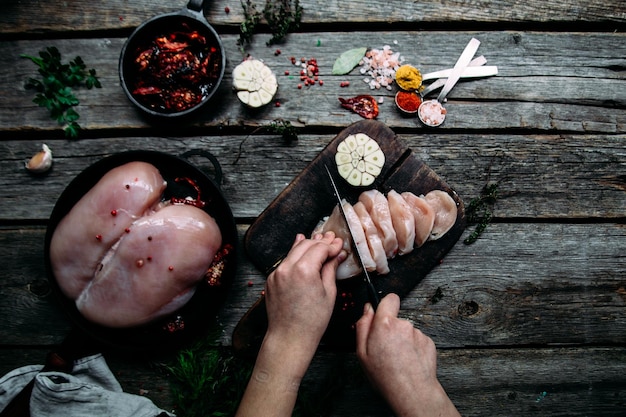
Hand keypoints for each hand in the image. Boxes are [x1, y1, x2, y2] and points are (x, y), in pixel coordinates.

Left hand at [235, 232, 344, 416]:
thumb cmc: (311, 321)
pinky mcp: (271, 279)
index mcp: (303, 270)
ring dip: (307, 244)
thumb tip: (337, 255)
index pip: (320, 248)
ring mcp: (276, 273)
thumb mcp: (328, 293)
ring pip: (293, 250)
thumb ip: (331, 269)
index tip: (340, 243)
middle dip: (320, 241)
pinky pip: (286, 261)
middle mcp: (287, 268)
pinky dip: (296, 254)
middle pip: (306, 244)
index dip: (332, 245)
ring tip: (320, 240)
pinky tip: (302, 248)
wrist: (289, 337)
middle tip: (332, 238)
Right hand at [356, 294, 459, 416]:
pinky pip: (417, 340)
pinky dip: (413, 348)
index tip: (383, 314)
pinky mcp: (429, 342)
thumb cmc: (385, 375)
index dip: (385, 305)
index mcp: (385, 324)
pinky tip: (409, 361)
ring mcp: (418, 333)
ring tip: (398, 358)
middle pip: (397, 319)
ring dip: (403, 340)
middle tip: (386, 348)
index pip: (390, 298)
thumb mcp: (362, 352)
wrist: (412, 391)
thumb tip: (367, 309)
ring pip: (407, 331)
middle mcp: (404, 325)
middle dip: (391, 329)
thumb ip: (363, 326)